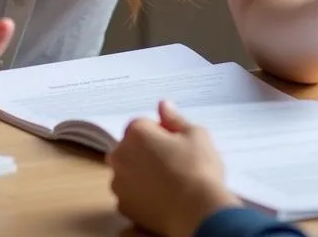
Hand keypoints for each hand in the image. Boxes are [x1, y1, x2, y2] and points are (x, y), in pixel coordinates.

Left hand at [108, 102, 239, 236]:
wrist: (197, 213)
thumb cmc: (198, 169)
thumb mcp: (195, 134)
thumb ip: (174, 118)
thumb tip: (163, 105)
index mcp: (136, 132)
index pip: (143, 124)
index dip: (161, 133)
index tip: (176, 146)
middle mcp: (120, 155)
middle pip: (131, 147)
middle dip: (146, 151)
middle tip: (172, 163)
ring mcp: (119, 183)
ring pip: (128, 171)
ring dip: (140, 173)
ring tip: (167, 183)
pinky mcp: (123, 206)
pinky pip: (129, 194)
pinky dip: (140, 194)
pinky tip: (160, 198)